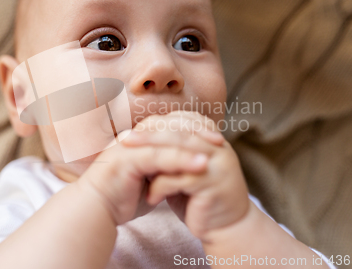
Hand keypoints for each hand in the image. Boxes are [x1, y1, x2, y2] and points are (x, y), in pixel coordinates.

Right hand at [77, 131, 209, 226]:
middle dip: (197, 130)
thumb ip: (163, 170)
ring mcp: (130, 146)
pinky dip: (182, 159)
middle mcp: (134, 137)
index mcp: (138, 138)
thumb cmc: (121, 197)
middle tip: (220, 139)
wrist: (96, 210)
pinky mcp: (128, 159)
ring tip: (216, 147)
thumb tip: (182, 168)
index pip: (169, 125)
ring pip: (167, 138)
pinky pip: (160, 156)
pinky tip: (202, 164)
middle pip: (170, 125)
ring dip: (194, 143)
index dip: (192, 128)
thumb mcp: (149, 180)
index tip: (214, 136)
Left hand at [121, 111, 249, 242]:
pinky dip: (161, 187)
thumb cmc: (199, 199)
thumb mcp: (183, 171)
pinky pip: (181, 179)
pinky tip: (150, 198)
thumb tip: (140, 138)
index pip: (181, 121)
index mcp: (212, 138)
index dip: (156, 124)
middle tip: (125, 140)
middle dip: (150, 135)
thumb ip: (170, 153)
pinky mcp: (214, 184)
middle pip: (179, 132)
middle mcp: (219, 147)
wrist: (226, 229)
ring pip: (180, 151)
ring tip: (131, 162)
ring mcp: (219, 164)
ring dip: (152, 156)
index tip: (131, 129)